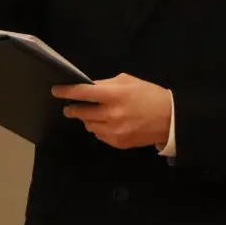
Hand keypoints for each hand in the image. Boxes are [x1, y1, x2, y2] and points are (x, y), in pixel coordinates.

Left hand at [53, 74, 172, 149]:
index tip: (56, 91)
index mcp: (115, 95)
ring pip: (88, 125)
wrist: (169, 119)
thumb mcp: (129, 82)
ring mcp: (114, 131)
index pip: (83, 92)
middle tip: (70, 107)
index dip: (67, 91)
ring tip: (97, 114)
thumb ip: (107, 84)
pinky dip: (99, 129)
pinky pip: (99, 135)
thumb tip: (89, 88)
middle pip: (81, 112)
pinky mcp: (118, 142)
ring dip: (88, 119)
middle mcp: (112, 114)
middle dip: (73, 109)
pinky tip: (109, 124)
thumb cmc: (149, 95)